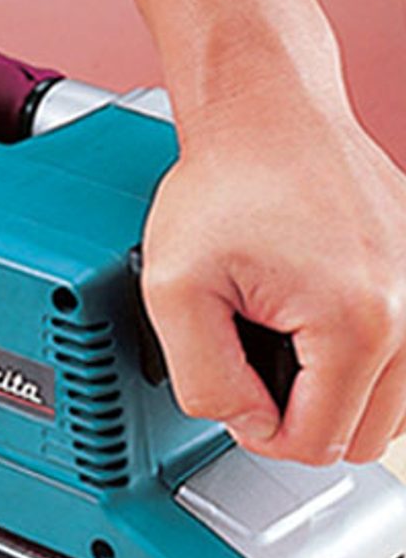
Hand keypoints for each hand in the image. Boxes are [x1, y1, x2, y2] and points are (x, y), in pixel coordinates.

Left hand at [143, 99, 405, 464]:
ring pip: (392, 409)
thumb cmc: (223, 185)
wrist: (265, 112)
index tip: (233, 391)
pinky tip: (314, 335)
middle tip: (252, 370)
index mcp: (357, 322)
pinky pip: (403, 364)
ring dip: (334, 398)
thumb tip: (249, 426)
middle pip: (363, 435)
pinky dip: (360, 367)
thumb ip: (206, 381)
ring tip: (282, 348)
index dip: (259, 434)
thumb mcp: (175, 293)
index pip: (317, 444)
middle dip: (299, 419)